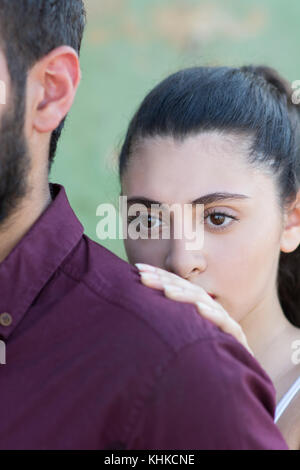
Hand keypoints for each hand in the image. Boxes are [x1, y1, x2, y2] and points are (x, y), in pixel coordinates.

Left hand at [135, 263, 253, 356]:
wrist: (230, 386)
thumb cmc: (198, 361)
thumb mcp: (176, 339)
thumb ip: (161, 322)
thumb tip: (130, 310)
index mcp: (196, 309)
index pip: (177, 286)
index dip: (159, 276)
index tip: (138, 269)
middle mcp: (210, 311)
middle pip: (188, 290)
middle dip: (164, 282)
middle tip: (143, 277)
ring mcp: (224, 323)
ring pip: (204, 303)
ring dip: (185, 295)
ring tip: (167, 291)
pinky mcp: (236, 338)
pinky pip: (226, 324)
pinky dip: (213, 314)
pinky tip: (200, 308)